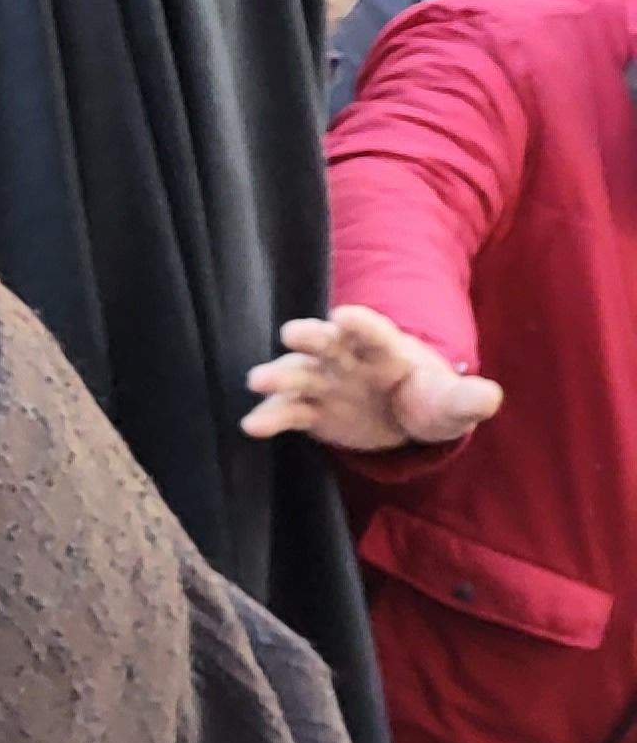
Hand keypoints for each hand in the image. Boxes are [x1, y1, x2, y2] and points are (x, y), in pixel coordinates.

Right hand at [242, 305, 503, 451]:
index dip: (360, 325)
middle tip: (291, 334)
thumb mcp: (451, 403)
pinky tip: (252, 425)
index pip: (374, 332)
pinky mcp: (310, 411)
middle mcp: (348, 359)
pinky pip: (288, 411)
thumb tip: (490, 396)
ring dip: (279, 376)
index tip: (343, 317)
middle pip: (326, 343)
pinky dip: (270, 416)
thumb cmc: (427, 399)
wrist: (402, 418)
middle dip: (310, 337)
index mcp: (386, 350)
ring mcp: (325, 382)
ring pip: (298, 373)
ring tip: (256, 381)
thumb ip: (466, 399)